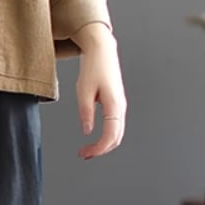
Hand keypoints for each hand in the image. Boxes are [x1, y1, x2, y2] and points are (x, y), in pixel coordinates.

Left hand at [72, 23, 126, 160]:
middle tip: (84, 154)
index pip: (110, 136)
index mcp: (114, 105)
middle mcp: (121, 107)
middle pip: (116, 138)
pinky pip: (115, 124)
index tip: (85, 154)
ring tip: (88, 149)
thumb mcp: (83, 89)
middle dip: (101, 150)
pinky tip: (95, 137)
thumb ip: (85, 111)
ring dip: (104, 144)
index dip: (98, 149)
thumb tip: (87, 130)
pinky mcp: (117, 103)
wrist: (102, 50)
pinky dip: (107, 135)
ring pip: (117, 132)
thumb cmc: (93, 67)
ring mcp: (121, 105)